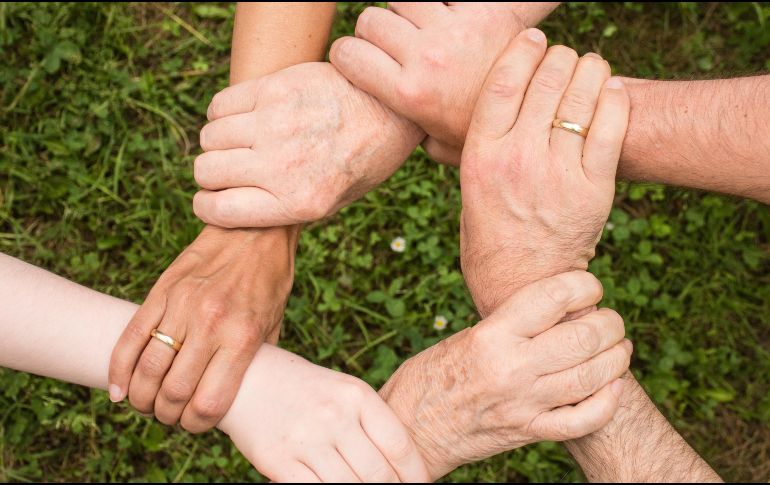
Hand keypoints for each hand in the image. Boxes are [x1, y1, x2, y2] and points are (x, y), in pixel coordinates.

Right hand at [108, 225, 297, 431]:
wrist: (255, 229)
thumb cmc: (269, 280)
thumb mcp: (274, 324)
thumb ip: (254, 360)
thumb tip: (236, 394)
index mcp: (242, 337)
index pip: (209, 402)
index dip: (197, 424)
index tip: (195, 424)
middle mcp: (211, 323)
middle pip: (173, 392)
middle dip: (167, 415)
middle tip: (169, 415)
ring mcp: (182, 305)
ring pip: (147, 368)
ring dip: (142, 397)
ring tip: (146, 403)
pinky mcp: (162, 290)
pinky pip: (131, 337)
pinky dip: (119, 369)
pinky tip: (119, 388)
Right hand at [193, 62, 423, 227]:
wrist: (391, 110)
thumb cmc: (362, 161)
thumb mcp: (333, 202)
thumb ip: (284, 209)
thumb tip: (233, 209)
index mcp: (299, 203)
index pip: (218, 210)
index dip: (207, 206)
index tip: (212, 199)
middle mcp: (283, 166)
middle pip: (207, 171)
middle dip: (211, 174)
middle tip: (230, 169)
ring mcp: (277, 124)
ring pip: (210, 137)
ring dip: (218, 142)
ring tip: (241, 141)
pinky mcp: (275, 89)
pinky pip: (220, 105)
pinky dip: (222, 113)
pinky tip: (244, 117)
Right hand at [219, 345, 429, 482]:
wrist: (247, 379)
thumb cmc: (305, 389)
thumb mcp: (343, 391)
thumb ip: (370, 423)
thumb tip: (402, 466)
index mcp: (356, 395)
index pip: (399, 445)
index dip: (416, 474)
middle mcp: (334, 416)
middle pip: (378, 473)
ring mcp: (305, 439)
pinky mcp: (278, 461)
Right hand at [330, 2, 558, 164]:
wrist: (540, 110)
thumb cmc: (484, 133)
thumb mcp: (440, 144)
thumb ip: (408, 132)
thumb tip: (385, 130)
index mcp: (408, 93)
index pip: (347, 53)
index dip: (347, 54)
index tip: (359, 60)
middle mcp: (425, 58)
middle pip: (371, 20)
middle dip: (377, 32)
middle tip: (396, 46)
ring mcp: (452, 31)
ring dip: (406, 10)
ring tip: (422, 28)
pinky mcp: (481, 10)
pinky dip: (441, 3)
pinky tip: (449, 17)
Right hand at [379, 271, 631, 478]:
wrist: (410, 428)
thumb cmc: (430, 376)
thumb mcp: (466, 337)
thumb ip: (510, 325)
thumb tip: (557, 309)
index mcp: (491, 336)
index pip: (553, 297)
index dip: (584, 285)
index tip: (590, 286)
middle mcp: (511, 368)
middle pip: (584, 336)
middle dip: (610, 323)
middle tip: (611, 320)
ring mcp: (524, 404)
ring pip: (593, 376)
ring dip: (617, 358)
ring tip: (619, 347)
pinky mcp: (528, 432)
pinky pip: (583, 420)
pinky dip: (608, 402)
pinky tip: (612, 386)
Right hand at [459, 30, 629, 315]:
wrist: (522, 286)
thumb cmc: (489, 237)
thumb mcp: (467, 189)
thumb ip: (472, 148)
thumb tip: (474, 108)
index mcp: (481, 156)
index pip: (503, 82)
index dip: (522, 50)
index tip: (533, 38)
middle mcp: (518, 159)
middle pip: (546, 81)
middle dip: (559, 57)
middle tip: (564, 57)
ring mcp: (558, 173)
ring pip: (581, 96)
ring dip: (589, 70)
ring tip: (590, 67)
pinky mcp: (594, 189)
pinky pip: (611, 126)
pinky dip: (614, 99)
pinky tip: (611, 90)